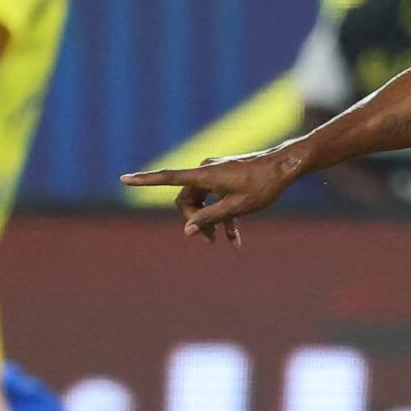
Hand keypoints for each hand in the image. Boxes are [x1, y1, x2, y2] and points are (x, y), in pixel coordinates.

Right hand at [118, 146, 303, 246]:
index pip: (168, 177)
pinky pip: (217, 200)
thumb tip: (187, 231)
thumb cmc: (263, 186)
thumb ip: (210, 219)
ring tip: (219, 243)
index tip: (124, 179)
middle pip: (187, 199)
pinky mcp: (226, 179)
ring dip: (208, 222)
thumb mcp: (237, 207)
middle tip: (208, 241)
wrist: (286, 167)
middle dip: (193, 221)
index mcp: (205, 175)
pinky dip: (223, 218)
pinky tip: (234, 242)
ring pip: (202, 202)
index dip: (145, 181)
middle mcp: (206, 171)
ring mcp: (216, 174)